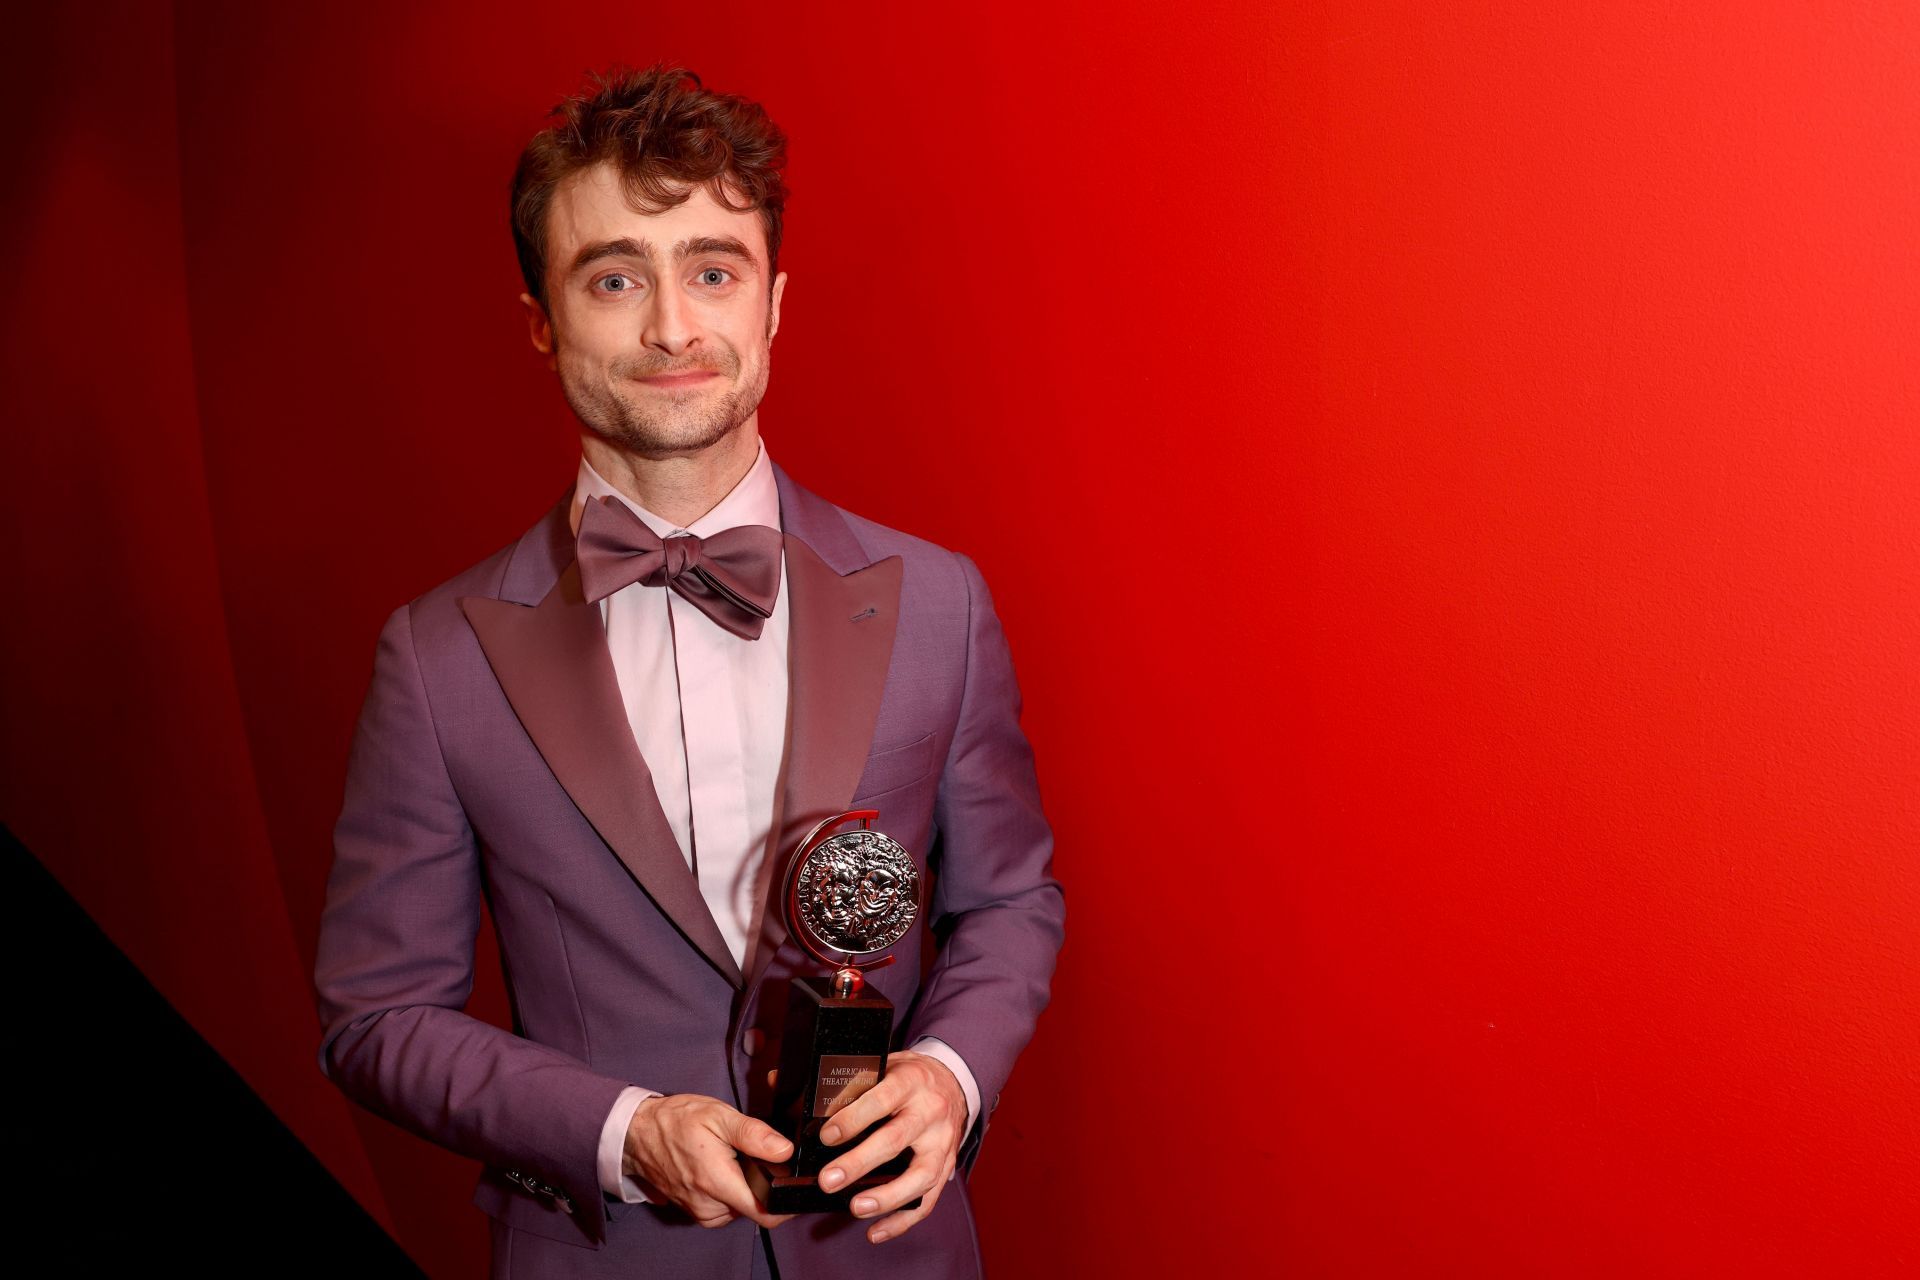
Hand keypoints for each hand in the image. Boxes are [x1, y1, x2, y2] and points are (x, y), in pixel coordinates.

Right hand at [624, 1093, 797, 1230]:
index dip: (787, 1202)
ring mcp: (701, 1212)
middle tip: (752, 1153)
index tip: (795, 1183)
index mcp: (717, 1182)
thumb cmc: (676, 1121)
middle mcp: (709, 1206)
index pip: (765, 1213)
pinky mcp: (697, 1212)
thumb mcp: (718, 1116)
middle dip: (762, 1182)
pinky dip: (731, 1189)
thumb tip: (785, 1150)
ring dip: (745, 1185)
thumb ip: (754, 1134)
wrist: (638, 1134)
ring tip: (733, 1157)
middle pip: (757, 1206)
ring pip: (742, 1206)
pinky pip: (727, 1206)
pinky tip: (722, 1167)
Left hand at [814, 1050, 966, 1244]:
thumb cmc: (906, 1076)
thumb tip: (775, 1080)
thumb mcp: (879, 1064)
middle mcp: (930, 1112)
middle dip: (860, 1162)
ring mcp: (942, 1142)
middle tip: (828, 1181)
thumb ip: (834, 1077)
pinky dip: (902, 1220)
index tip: (826, 1136)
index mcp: (910, 1080)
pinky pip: (928, 1199)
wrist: (952, 1083)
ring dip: (887, 1196)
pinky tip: (875, 1232)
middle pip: (896, 1139)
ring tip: (855, 1208)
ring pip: (920, 1174)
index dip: (854, 1118)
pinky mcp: (946, 1167)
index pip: (881, 1099)